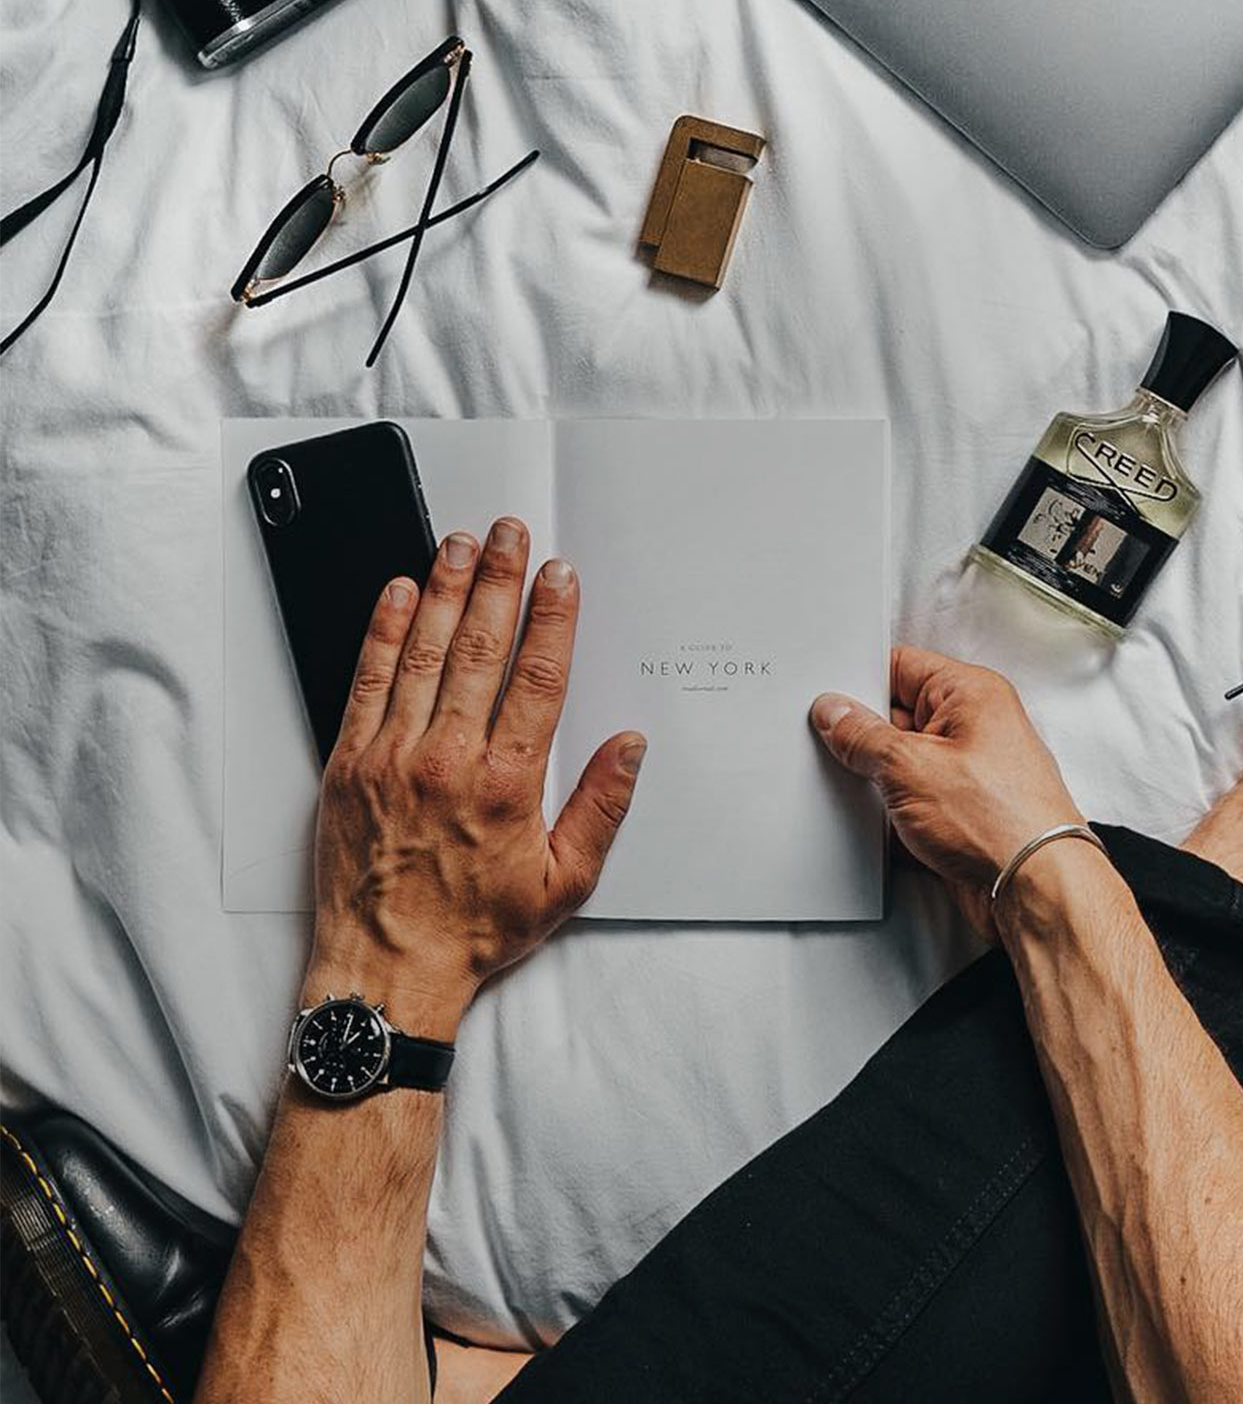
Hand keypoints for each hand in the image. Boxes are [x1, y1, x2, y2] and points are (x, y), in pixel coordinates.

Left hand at [305, 518, 645, 1036]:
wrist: (386, 972)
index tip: (559, 576)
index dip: (552, 616)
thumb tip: (630, 746)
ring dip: (443, 588)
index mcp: (507, 782)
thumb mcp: (565, 882)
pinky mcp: (348, 764)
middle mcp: (449, 758)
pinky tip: (396, 593)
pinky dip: (382, 632)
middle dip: (499, 579)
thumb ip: (602, 806)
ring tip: (458, 543)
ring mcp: (392, 756)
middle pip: (480, 645)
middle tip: (509, 532)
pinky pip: (366, 681)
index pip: (538, 675)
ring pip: (423, 652)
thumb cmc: (472, 930)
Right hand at [811, 646, 1084, 937]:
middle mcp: (974, 726)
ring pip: (903, 764)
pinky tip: (882, 824)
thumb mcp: (908, 766)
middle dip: (866, 738)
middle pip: (899, 715)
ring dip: (879, 781)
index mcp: (969, 693)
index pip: (901, 666)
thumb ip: (863, 735)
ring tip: (870, 794)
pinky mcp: (963, 813)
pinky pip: (913, 800)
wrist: (1035, 892)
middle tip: (840, 752)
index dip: (861, 681)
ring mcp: (969, 772)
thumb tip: (836, 714)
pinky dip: (893, 813)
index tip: (828, 704)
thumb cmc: (1000, 821)